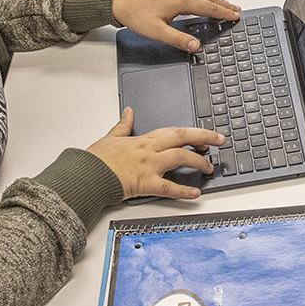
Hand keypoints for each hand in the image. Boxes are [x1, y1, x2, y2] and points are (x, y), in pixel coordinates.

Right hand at [87, 108, 224, 200]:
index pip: (174, 131)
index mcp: (143, 140)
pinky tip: (195, 194)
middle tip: (219, 141)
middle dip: (203, 138)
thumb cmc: (96, 159)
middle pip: (182, 139)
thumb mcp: (111, 137)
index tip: (205, 136)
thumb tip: (129, 111)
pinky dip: (183, 191)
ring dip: (197, 162)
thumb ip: (123, 125)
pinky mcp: (144, 183)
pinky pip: (168, 187)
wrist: (86, 176)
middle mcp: (149, 151)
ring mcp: (148, 166)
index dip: (192, 132)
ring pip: (179, 158)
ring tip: (208, 168)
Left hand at [112, 0, 239, 50]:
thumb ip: (177, 39)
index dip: (224, 13)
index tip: (235, 16)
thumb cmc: (134, 12)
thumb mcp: (156, 31)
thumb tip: (195, 46)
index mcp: (181, 0)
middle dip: (224, 4)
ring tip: (224, 3)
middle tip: (236, 9)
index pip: (209, 7)